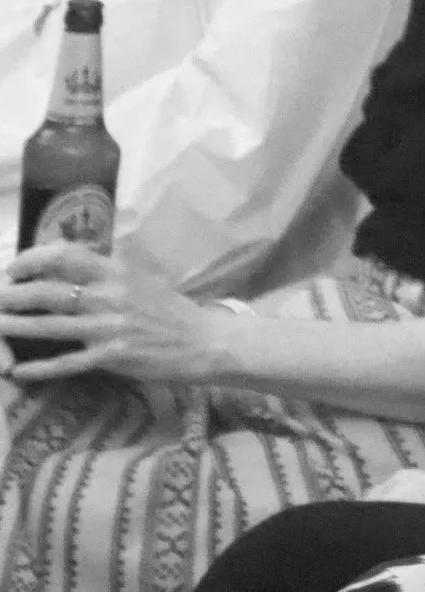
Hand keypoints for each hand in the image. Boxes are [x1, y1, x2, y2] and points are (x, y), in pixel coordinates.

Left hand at [0, 243, 225, 384]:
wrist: (203, 341)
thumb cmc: (170, 310)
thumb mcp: (141, 280)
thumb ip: (106, 273)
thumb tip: (71, 262)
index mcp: (118, 272)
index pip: (66, 255)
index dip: (32, 260)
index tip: (12, 268)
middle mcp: (110, 296)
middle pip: (49, 292)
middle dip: (13, 295)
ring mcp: (110, 328)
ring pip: (50, 326)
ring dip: (16, 327)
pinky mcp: (112, 357)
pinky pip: (67, 363)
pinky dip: (40, 368)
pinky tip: (19, 370)